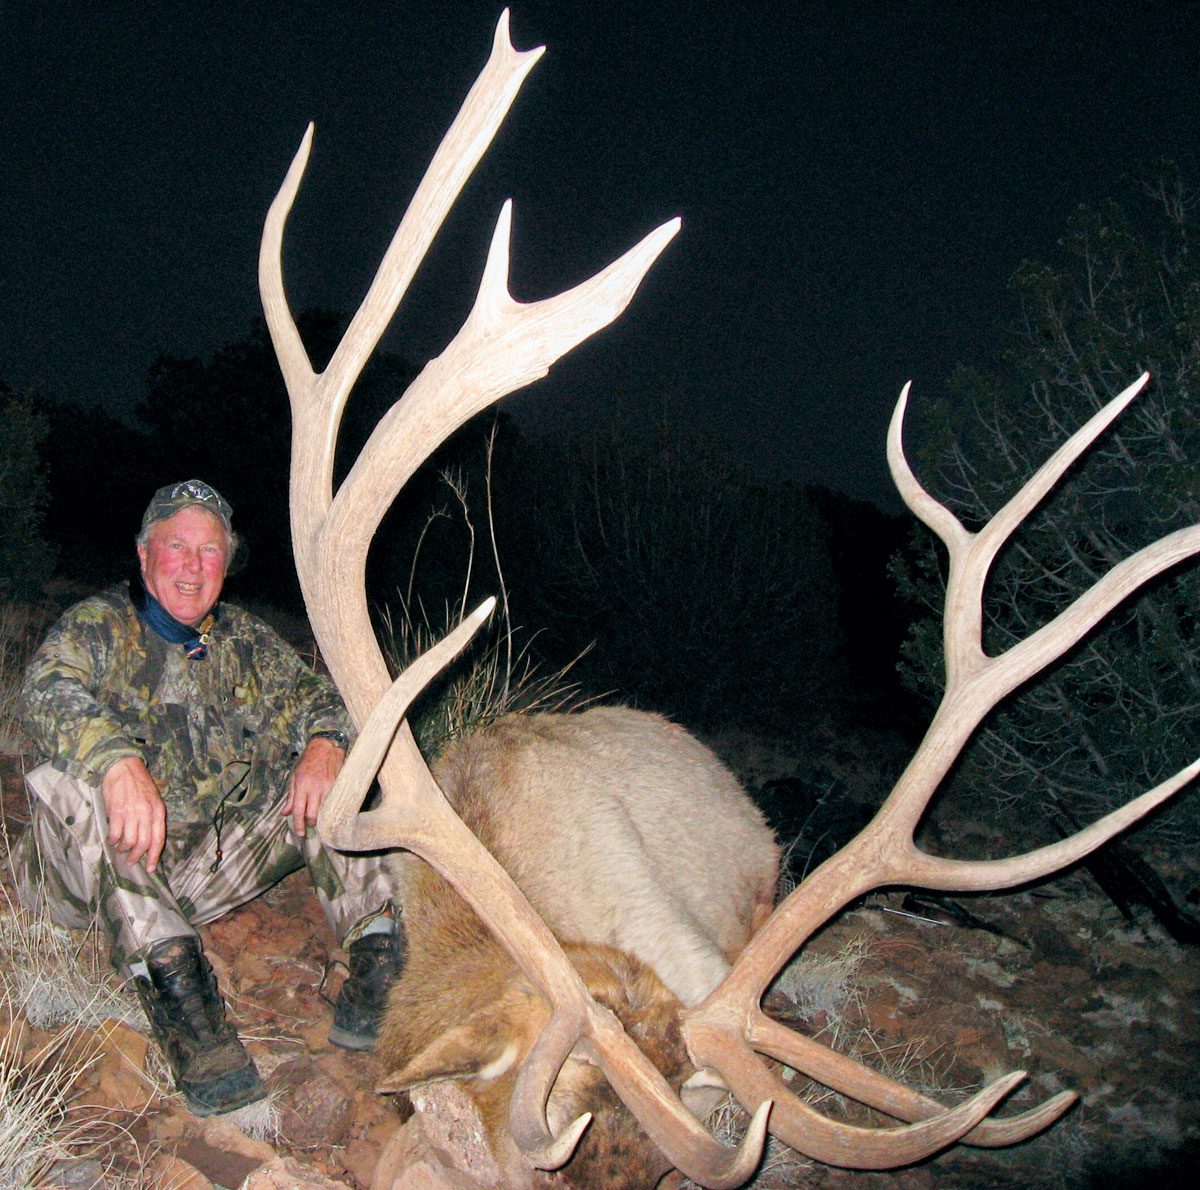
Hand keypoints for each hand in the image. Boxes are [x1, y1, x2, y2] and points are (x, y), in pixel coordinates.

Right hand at [101, 756, 166, 872]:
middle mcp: (147, 813)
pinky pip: (115, 834)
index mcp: (158, 811)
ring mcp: (132, 813)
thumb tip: (148, 840)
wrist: (123, 767)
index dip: (154, 856)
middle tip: (130, 861)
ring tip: (120, 848)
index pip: (158, 839)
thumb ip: (152, 818)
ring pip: (129, 841)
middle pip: (144, 843)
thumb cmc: (138, 784)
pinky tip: (111, 839)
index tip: (150, 868)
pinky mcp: (117, 812)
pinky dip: (112, 840)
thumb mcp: (153, 799)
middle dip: (136, 856)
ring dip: (123, 849)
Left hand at [283, 736, 344, 837]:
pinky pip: (333, 803)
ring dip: (320, 819)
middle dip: (310, 824)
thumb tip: (285, 813)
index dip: (298, 824)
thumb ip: (291, 796)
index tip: (300, 833)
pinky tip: (327, 811)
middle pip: (313, 815)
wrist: (326, 747)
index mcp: (302, 785)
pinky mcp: (338, 786)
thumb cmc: (308, 761)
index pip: (299, 811)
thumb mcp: (295, 776)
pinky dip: (329, 810)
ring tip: (318, 820)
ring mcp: (328, 787)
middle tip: (309, 826)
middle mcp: (315, 788)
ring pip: (324, 811)